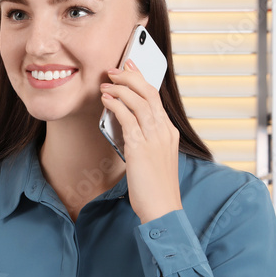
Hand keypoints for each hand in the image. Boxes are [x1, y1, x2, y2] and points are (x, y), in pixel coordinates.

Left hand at [101, 58, 181, 223]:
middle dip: (130, 76)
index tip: (130, 67)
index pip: (156, 98)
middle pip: (149, 93)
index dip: (142, 79)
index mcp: (169, 133)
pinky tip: (106, 101)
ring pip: (139, 101)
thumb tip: (123, 124)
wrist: (162, 209)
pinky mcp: (141, 147)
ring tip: (106, 84)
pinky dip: (116, 105)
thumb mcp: (153, 158)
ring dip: (120, 88)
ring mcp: (155, 138)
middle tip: (114, 70)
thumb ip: (142, 139)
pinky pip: (127, 118)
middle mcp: (165, 131)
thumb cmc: (156, 188)